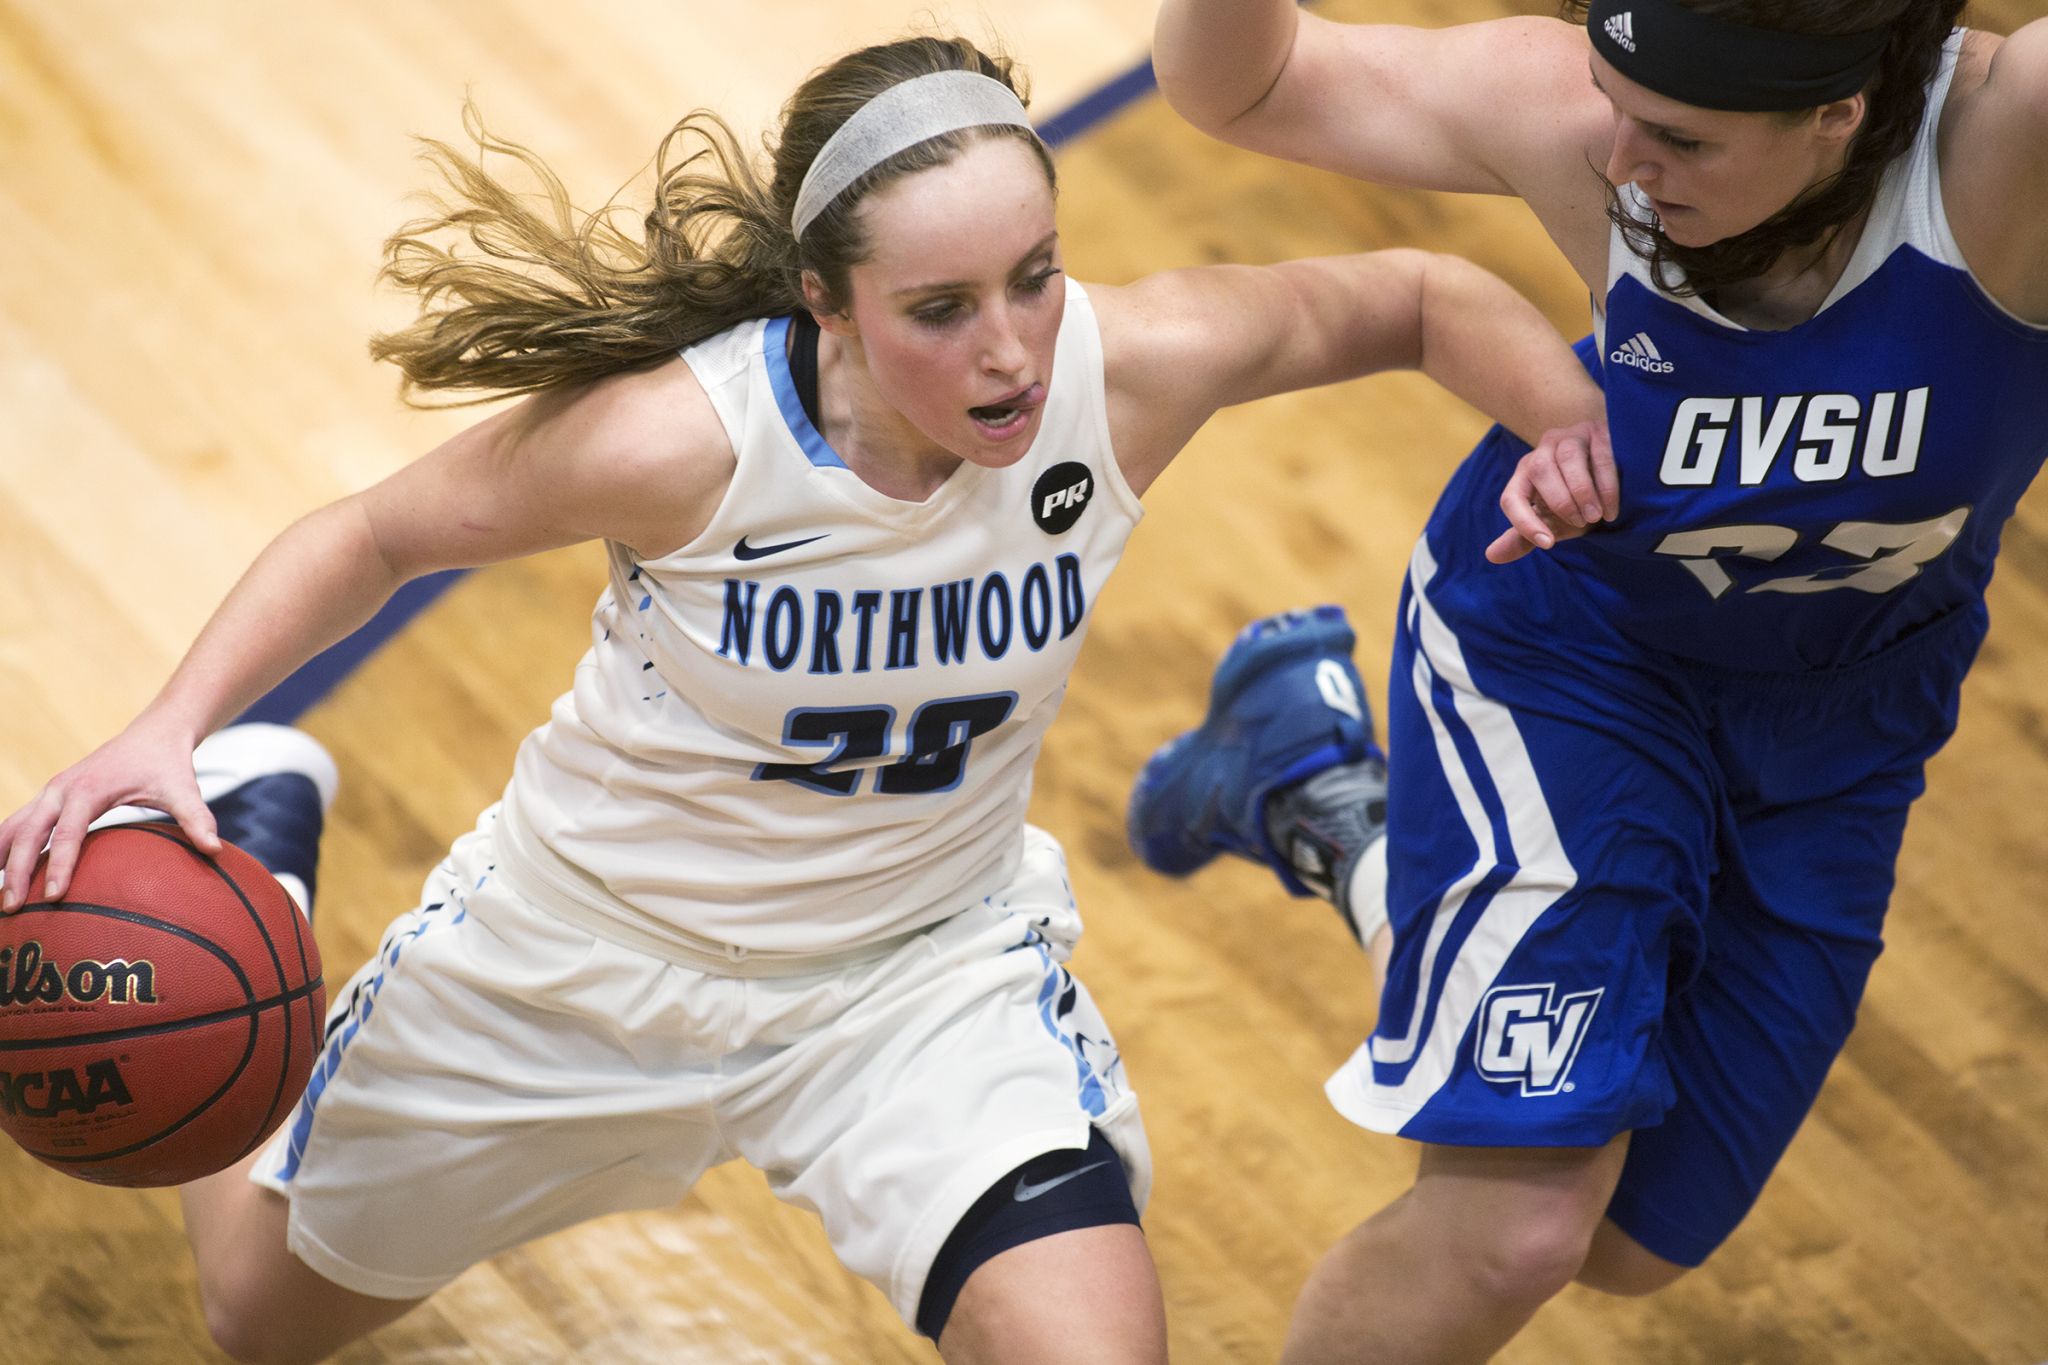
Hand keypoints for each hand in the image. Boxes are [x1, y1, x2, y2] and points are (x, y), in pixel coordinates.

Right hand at [0, 715, 218, 909]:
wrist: (153, 733)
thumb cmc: (168, 764)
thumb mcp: (183, 789)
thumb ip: (197, 818)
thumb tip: (216, 850)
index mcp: (90, 788)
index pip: (69, 833)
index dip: (60, 865)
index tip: (53, 896)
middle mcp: (61, 789)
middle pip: (29, 832)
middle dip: (17, 870)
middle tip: (11, 908)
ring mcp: (50, 791)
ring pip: (13, 827)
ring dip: (0, 858)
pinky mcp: (48, 796)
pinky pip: (18, 824)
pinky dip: (4, 847)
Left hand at [1485, 420, 1619, 563]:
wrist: (1608, 473)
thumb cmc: (1574, 501)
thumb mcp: (1550, 521)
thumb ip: (1523, 537)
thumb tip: (1491, 556)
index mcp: (1523, 475)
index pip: (1512, 498)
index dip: (1524, 523)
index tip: (1548, 544)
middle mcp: (1542, 452)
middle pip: (1540, 471)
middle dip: (1561, 502)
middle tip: (1581, 523)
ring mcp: (1569, 437)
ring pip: (1568, 458)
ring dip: (1583, 492)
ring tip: (1596, 516)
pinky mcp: (1597, 432)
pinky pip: (1600, 456)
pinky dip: (1606, 485)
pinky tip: (1611, 508)